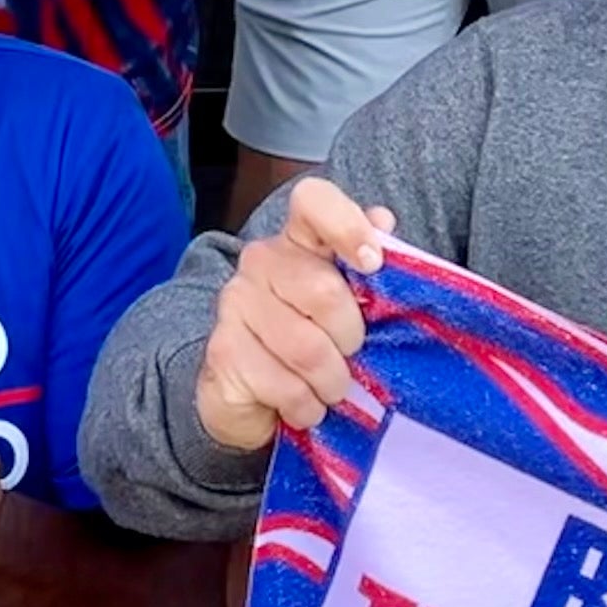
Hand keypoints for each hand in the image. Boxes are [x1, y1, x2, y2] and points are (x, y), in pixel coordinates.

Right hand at [194, 175, 390, 451]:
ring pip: (307, 347)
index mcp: (298, 240)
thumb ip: (367, 264)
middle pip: (324, 290)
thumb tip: (383, 220)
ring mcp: (236, 302)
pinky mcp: (223, 349)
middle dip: (351, 338)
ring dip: (331, 381)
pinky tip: (303, 405)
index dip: (347, 225)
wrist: (251, 398)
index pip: (313, 201)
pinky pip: (285, 384)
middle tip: (350, 357)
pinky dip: (306, 405)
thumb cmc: (312, 341)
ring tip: (330, 389)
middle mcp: (261, 261)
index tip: (373, 265)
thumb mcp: (350, 306)